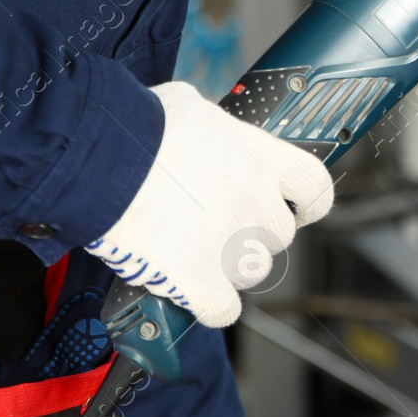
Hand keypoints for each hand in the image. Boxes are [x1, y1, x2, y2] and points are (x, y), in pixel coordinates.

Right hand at [85, 81, 333, 327]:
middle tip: (219, 224)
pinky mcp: (201, 281)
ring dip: (231, 266)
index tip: (297, 208)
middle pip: (279, 234)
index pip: (315, 187)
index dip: (308, 202)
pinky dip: (210, 304)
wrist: (102, 163)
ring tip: (196, 250)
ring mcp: (232, 246)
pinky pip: (223, 309)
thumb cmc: (139, 127)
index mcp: (261, 158)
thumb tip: (204, 130)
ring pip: (253, 271)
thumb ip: (212, 128)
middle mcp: (256, 204)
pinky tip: (191, 290)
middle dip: (255, 232)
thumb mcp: (188, 107)